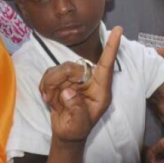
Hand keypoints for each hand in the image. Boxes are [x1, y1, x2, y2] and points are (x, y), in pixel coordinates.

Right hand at [41, 27, 121, 142]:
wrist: (66, 133)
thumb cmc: (77, 129)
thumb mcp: (80, 124)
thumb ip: (77, 109)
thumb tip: (69, 91)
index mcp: (100, 89)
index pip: (107, 65)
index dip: (112, 47)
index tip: (118, 29)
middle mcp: (89, 80)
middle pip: (73, 67)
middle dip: (60, 80)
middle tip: (54, 97)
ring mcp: (75, 78)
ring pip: (58, 69)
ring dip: (50, 86)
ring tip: (52, 101)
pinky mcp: (61, 79)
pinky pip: (49, 74)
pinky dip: (45, 86)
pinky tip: (49, 98)